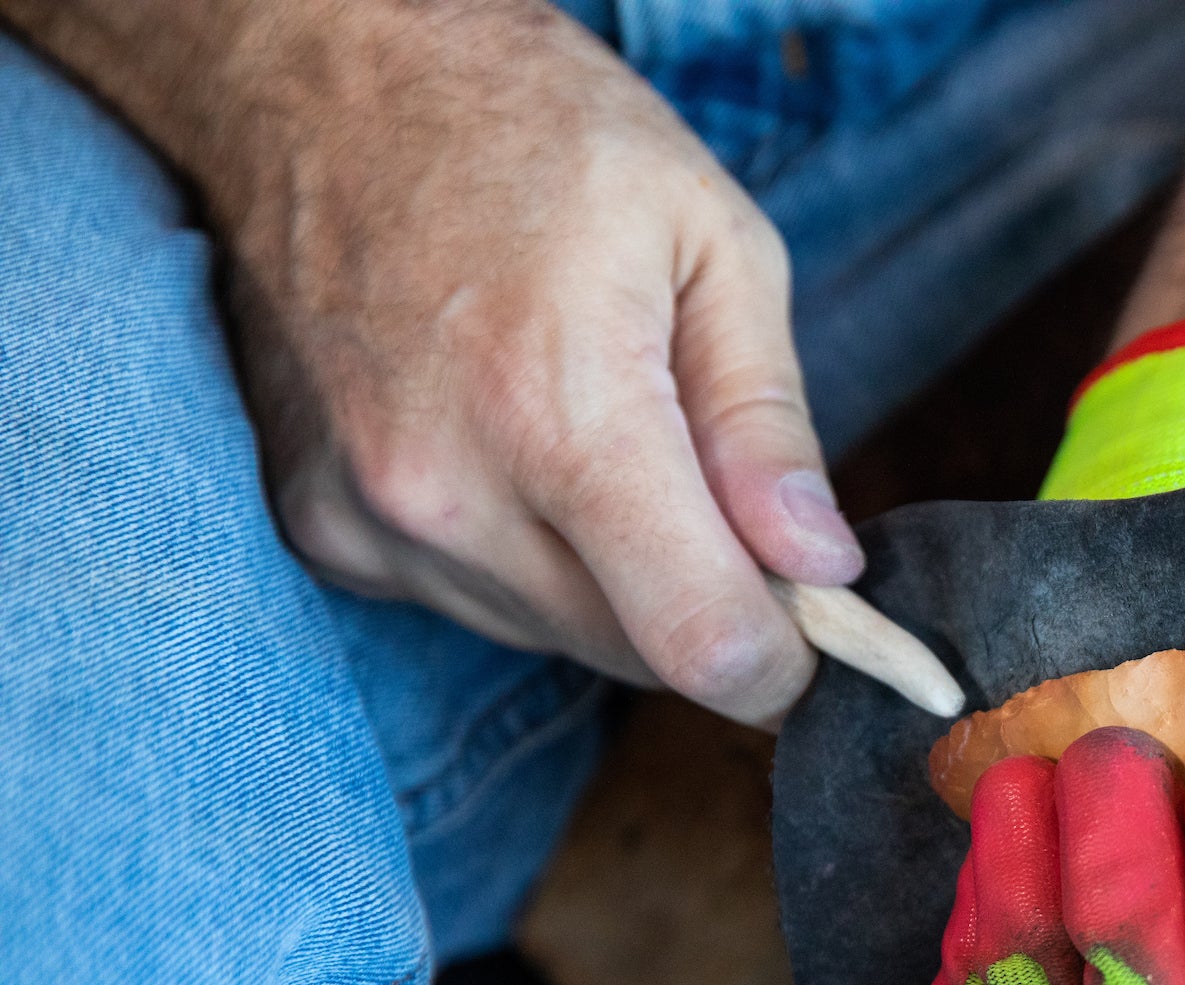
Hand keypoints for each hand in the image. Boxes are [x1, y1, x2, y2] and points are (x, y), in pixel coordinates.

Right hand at [210, 0, 859, 724]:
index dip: (783, 663)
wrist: (318, 74)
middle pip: (633, 656)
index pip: (696, 644)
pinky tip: (512, 445)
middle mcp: (446, 491)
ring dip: (610, 582)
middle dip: (703, 607)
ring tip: (600, 438)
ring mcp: (369, 518)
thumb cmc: (534, 132)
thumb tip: (820, 568)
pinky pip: (470, 601)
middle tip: (721, 502)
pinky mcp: (322, 528)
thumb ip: (766, 424)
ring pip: (552, 636)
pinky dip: (521, 557)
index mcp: (559, 414)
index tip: (815, 633)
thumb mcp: (711, 241)